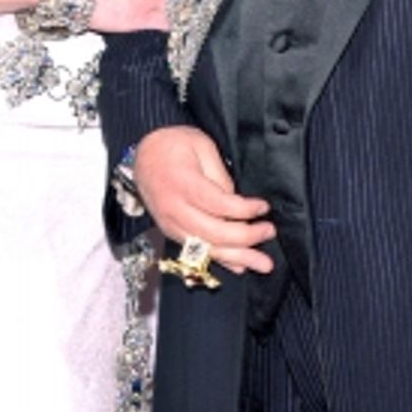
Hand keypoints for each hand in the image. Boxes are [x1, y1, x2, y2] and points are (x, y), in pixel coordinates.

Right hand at [134, 125, 275, 274]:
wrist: (142, 155)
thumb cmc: (173, 145)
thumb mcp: (201, 146)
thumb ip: (220, 176)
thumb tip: (238, 203)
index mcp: (182, 183)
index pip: (218, 204)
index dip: (244, 210)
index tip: (264, 207)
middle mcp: (174, 209)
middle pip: (214, 233)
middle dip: (246, 237)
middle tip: (269, 231)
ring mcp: (171, 224)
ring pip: (207, 248)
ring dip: (238, 257)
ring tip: (263, 263)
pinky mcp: (171, 232)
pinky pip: (198, 251)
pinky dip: (220, 260)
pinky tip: (239, 266)